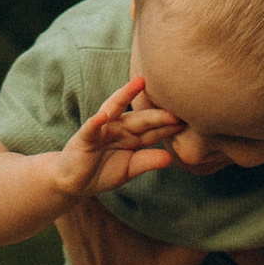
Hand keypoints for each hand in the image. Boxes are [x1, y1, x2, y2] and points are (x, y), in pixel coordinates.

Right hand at [50, 74, 180, 200]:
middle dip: (158, 114)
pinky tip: (103, 116)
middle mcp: (119, 127)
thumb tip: (170, 159)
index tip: (189, 121)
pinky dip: (96, 122)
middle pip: (141, 118)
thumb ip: (147, 162)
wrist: (73, 181)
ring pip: (115, 109)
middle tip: (177, 108)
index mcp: (132, 136)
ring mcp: (102, 129)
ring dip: (126, 95)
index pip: (154, 130)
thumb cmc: (102, 171)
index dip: (170, 126)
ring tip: (138, 82)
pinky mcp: (85, 137)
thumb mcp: (129, 169)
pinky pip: (91, 127)